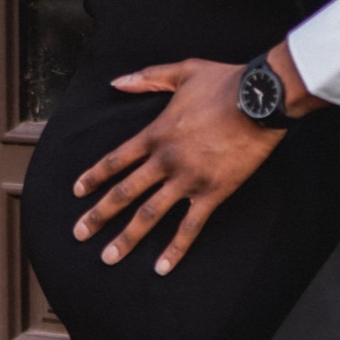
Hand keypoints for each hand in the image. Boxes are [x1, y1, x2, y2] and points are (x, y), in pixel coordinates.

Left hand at [71, 59, 281, 272]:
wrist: (261, 99)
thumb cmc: (225, 82)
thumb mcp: (182, 71)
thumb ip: (147, 78)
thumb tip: (117, 81)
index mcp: (155, 134)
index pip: (115, 160)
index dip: (94, 177)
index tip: (77, 192)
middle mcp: (165, 160)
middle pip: (124, 193)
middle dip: (98, 215)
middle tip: (79, 234)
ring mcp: (188, 180)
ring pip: (149, 215)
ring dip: (126, 238)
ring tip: (108, 257)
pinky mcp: (213, 193)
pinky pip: (190, 226)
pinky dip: (175, 249)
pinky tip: (161, 268)